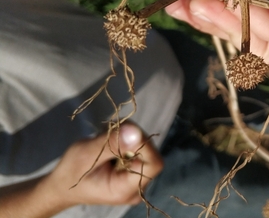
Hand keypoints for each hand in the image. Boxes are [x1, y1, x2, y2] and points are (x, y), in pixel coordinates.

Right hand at [40, 123, 162, 210]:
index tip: (126, 131)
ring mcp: (137, 179)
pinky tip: (108, 143)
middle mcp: (137, 187)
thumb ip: (112, 143)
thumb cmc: (70, 173)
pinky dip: (124, 140)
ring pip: (144, 146)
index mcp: (126, 190)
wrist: (62, 185)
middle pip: (150, 153)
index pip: (154, 164)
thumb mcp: (86, 154)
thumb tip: (136, 131)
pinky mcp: (134, 169)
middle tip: (106, 133)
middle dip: (130, 137)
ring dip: (126, 136)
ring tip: (103, 140)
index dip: (145, 144)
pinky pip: (138, 148)